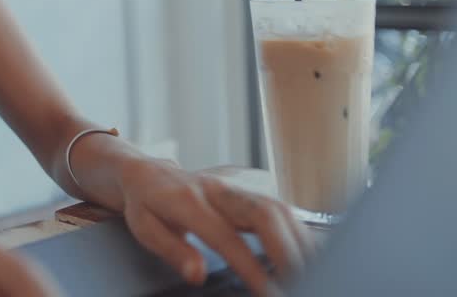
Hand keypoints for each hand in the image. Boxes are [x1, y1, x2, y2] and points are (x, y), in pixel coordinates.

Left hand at [115, 159, 314, 295]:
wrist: (146, 171)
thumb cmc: (145, 204)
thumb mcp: (145, 229)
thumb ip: (173, 251)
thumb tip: (198, 274)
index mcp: (188, 200)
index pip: (226, 236)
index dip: (250, 267)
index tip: (270, 293)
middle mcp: (218, 189)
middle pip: (266, 214)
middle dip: (289, 252)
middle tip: (301, 284)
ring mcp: (235, 186)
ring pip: (279, 209)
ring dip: (300, 243)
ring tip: (311, 274)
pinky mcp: (247, 190)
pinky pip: (281, 209)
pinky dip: (299, 234)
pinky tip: (309, 255)